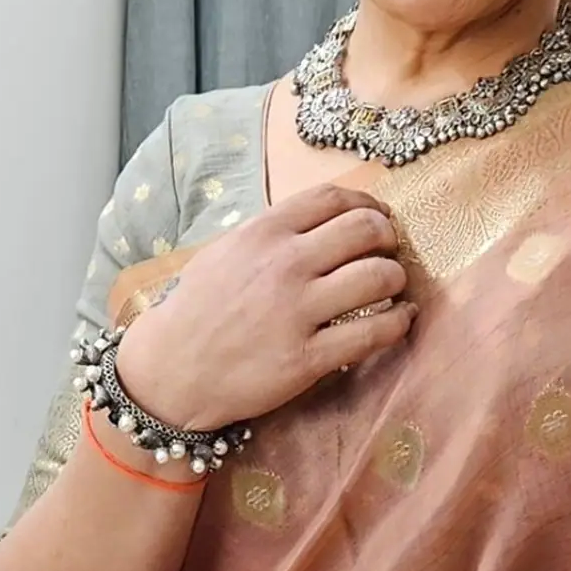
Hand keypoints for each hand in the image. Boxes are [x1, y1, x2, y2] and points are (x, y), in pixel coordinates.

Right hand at [115, 184, 414, 430]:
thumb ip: (273, 233)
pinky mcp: (308, 358)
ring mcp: (297, 311)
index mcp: (263, 233)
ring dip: (395, 277)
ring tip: (392, 287)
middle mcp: (284, 265)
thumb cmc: (198, 309)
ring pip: (379, 277)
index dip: (366, 203)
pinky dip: (398, 322)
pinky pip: (374, 332)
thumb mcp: (226, 251)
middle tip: (388, 251)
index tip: (378, 216)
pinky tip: (400, 320)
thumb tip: (325, 221)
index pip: (332, 199)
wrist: (170, 371)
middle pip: (365, 229)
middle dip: (387, 237)